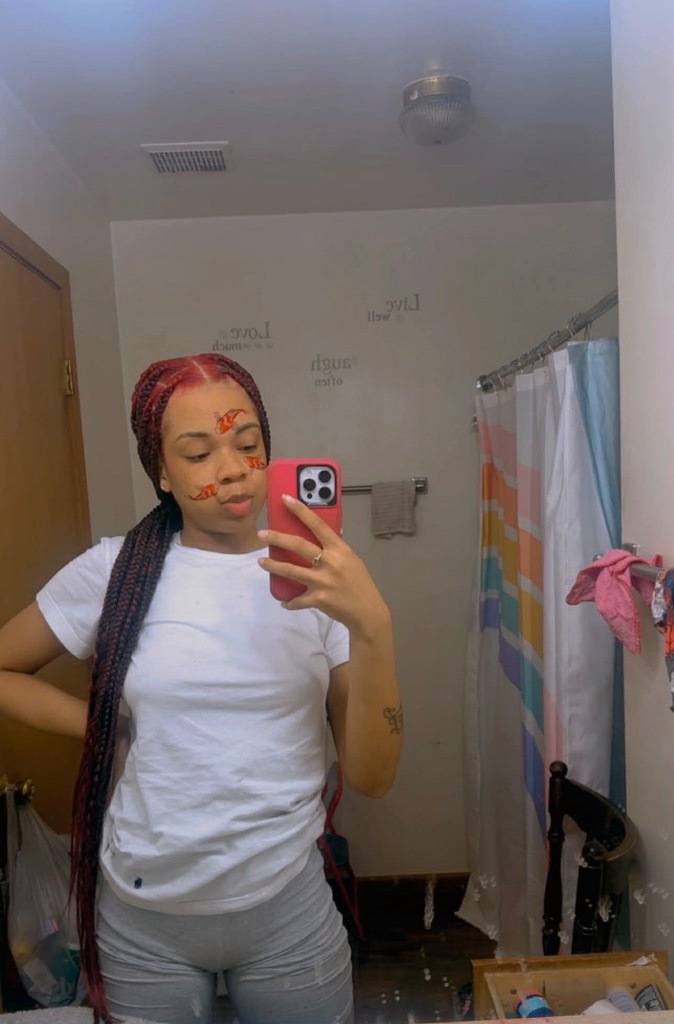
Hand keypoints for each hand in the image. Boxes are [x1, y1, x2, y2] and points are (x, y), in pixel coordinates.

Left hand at [257, 495, 389, 635]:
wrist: (368, 611)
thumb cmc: (359, 583)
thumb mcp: (351, 560)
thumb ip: (334, 550)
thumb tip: (320, 537)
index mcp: (339, 549)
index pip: (317, 524)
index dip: (300, 510)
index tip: (285, 499)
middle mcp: (330, 562)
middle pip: (298, 545)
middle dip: (277, 537)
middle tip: (262, 533)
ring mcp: (323, 581)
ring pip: (291, 570)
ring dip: (273, 566)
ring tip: (261, 561)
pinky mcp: (318, 599)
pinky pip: (297, 600)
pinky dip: (289, 602)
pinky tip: (284, 602)